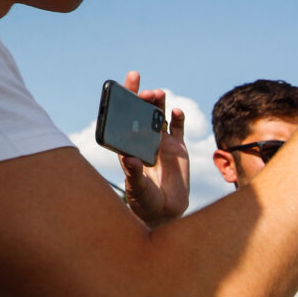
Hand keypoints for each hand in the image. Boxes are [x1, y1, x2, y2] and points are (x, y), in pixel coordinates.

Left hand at [118, 70, 188, 227]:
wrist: (166, 210)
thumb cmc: (145, 200)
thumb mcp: (137, 188)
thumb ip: (134, 173)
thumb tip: (129, 159)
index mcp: (128, 145)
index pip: (122, 118)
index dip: (122, 102)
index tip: (119, 86)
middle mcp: (143, 140)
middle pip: (141, 113)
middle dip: (141, 99)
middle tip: (145, 92)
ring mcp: (161, 143)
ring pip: (158, 116)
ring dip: (158, 104)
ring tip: (158, 94)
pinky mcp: (178, 148)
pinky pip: (177, 128)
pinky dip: (178, 118)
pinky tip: (177, 112)